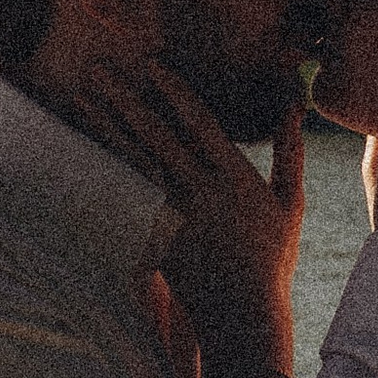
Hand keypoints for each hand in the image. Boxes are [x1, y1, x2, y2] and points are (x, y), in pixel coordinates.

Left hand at [63, 60, 304, 365]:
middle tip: (97, 70)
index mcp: (234, 178)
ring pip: (133, 161)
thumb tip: (294, 103)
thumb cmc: (272, 256)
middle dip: (125, 100)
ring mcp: (172, 215)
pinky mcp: (152, 235)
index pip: (199, 123)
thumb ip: (289, 151)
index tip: (152, 64)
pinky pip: (125, 194)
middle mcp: (199, 191)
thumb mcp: (289, 201)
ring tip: (83, 98)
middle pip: (155, 136)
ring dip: (106, 127)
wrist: (242, 313)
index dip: (174, 91)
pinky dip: (104, 168)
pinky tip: (85, 146)